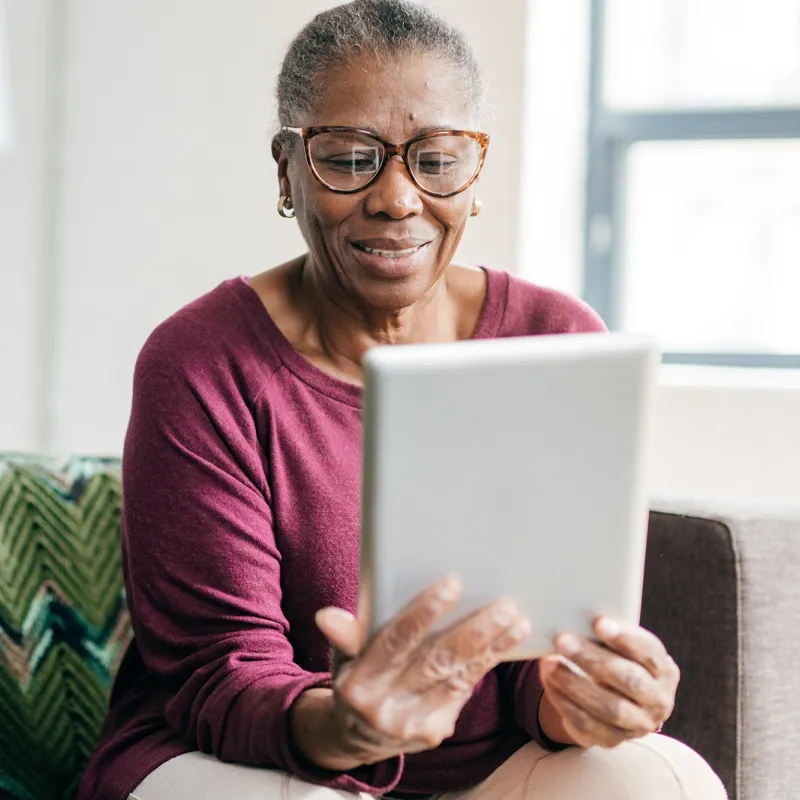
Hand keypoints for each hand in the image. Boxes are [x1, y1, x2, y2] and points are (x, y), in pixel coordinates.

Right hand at [291, 576, 529, 769]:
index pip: (396, 641)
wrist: (357, 736)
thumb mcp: (343, 657)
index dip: (424, 612)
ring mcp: (412, 723)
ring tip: (515, 618)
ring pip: (458, 677)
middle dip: (472, 631)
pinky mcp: (434, 732)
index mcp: (359, 681)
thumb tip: (327, 615)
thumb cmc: (356, 677)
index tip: (452, 584)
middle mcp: (385, 707)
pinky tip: (508, 640)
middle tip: (502, 604)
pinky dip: (487, 663)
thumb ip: (345, 635)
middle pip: (436, 661)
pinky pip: (465, 691)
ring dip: (490, 646)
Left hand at [537, 617, 679, 747]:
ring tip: (549, 663)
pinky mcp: (611, 740)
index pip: (649, 653)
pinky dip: (564, 701)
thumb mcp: (619, 645)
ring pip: (609, 708)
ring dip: (575, 683)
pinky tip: (549, 682)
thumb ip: (607, 633)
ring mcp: (637, 725)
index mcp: (664, 671)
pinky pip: (586, 724)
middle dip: (593, 659)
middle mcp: (658, 701)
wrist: (616, 697)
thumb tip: (577, 614)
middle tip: (562, 640)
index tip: (598, 623)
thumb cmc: (616, 658)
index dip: (625, 638)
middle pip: (629, 681)